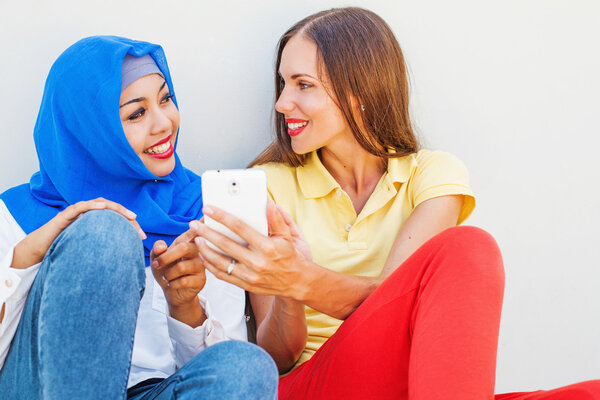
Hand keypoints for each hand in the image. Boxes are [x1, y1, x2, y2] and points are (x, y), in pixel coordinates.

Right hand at [12, 198, 143, 269]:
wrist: (39, 251)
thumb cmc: (63, 251)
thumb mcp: (89, 252)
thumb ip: (103, 254)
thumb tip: (123, 266)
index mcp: (94, 223)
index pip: (116, 220)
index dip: (130, 226)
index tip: (142, 237)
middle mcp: (87, 216)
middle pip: (112, 211)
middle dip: (127, 217)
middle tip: (139, 228)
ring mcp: (77, 213)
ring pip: (99, 204)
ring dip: (116, 209)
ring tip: (129, 215)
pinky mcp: (65, 215)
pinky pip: (80, 207)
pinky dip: (92, 205)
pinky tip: (102, 207)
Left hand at [150, 226, 206, 326]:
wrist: (172, 293)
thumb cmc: (167, 271)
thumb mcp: (157, 259)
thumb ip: (157, 249)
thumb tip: (161, 246)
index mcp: (188, 242)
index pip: (195, 230)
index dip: (201, 222)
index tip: (205, 216)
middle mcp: (198, 252)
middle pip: (183, 248)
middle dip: (165, 258)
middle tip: (156, 265)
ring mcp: (201, 266)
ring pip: (181, 267)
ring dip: (168, 274)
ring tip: (168, 277)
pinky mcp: (202, 280)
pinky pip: (183, 280)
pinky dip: (172, 284)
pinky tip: (174, 284)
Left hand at [193, 202, 311, 299]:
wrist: (296, 282)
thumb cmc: (290, 256)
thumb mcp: (288, 236)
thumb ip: (277, 220)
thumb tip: (269, 203)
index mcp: (267, 247)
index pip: (240, 228)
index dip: (222, 217)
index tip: (209, 209)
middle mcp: (257, 262)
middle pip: (225, 244)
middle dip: (207, 233)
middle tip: (194, 224)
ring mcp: (250, 276)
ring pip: (220, 262)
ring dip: (205, 250)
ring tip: (197, 240)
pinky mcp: (245, 285)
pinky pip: (223, 276)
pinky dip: (211, 266)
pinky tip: (204, 256)